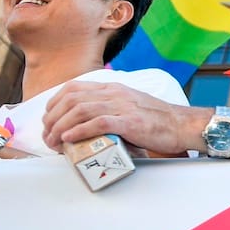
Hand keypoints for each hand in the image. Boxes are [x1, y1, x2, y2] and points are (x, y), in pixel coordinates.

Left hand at [42, 81, 204, 154]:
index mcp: (113, 88)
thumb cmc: (158, 120)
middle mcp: (114, 93)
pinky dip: (78, 131)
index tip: (48, 118)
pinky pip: (97, 123)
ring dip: (60, 127)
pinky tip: (69, 139)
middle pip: (72, 100)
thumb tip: (89, 123)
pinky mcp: (129, 122)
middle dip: (52, 118)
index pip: (74, 88)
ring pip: (80, 110)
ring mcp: (122, 106)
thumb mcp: (130, 105)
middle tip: (47, 135)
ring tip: (53, 141)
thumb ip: (111, 108)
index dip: (54, 103)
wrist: (183, 125)